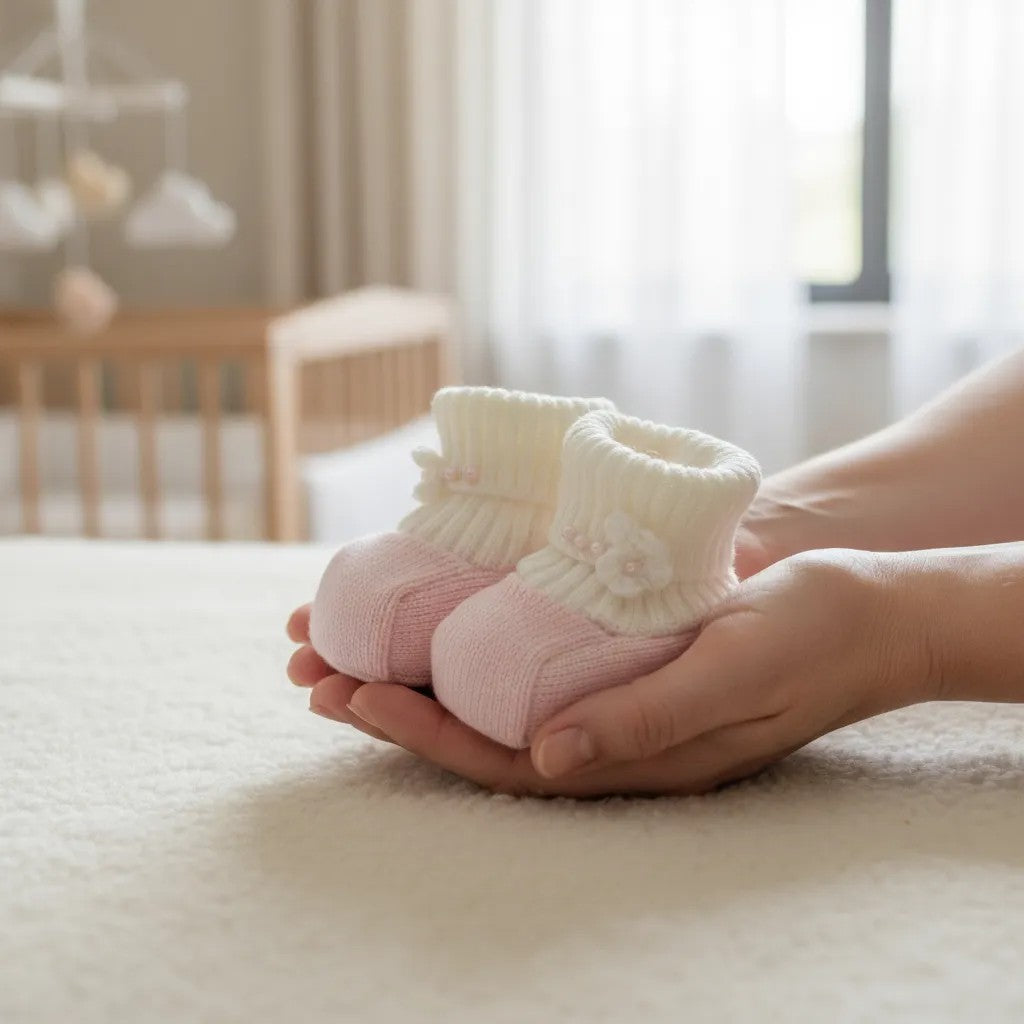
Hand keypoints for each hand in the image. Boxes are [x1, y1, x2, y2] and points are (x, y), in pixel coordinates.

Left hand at [290, 549, 936, 796]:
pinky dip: (472, 643)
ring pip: (496, 697)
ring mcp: (611, 695)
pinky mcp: (619, 654)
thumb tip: (547, 762)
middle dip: (396, 706)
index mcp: (632, 756)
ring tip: (349, 650)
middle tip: (319, 675)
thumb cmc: (807, 639)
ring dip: (421, 674)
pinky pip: (530, 659)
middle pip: (481, 732)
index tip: (351, 697)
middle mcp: (609, 734)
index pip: (503, 758)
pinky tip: (435, 619)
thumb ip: (646, 720)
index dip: (421, 731)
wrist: (863, 611)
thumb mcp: (732, 673)